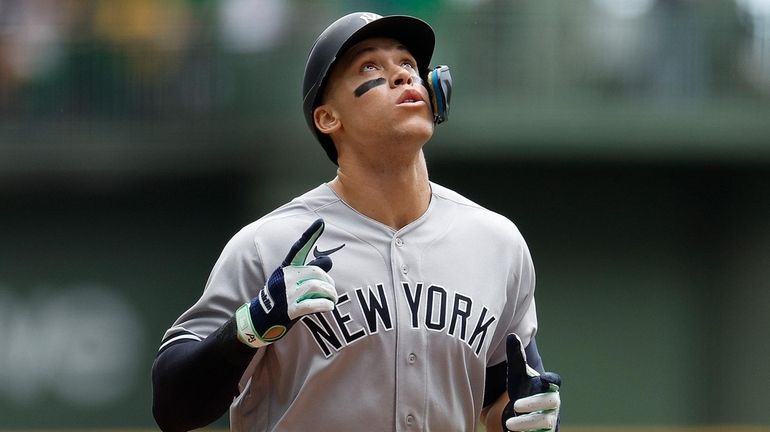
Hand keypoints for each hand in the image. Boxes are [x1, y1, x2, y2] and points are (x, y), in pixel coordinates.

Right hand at [236, 219, 336, 347]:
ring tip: (332, 299)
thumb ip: (310, 271)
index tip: (320, 221)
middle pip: (316, 272)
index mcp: (285, 268)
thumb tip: (329, 259)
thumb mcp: (292, 281)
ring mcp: (286, 293)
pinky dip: (325, 304)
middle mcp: (285, 277)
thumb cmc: (280, 299)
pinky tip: (329, 306)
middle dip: (328, 282)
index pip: (299, 248)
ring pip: (317, 286)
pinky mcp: (289, 309)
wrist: (259, 320)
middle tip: (331, 290)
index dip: (310, 235)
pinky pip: (313, 304)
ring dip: (330, 293)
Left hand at [502, 334, 560, 431]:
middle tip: (515, 405)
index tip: (545, 378)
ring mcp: (550, 417)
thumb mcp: (517, 373)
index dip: (551, 379)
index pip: (554, 380)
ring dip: (527, 424)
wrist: (526, 410)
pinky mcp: (545, 431)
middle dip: (534, 404)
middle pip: (551, 402)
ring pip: (545, 422)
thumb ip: (516, 356)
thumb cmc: (524, 388)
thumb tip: (512, 336)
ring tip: (508, 425)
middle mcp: (552, 402)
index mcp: (547, 385)